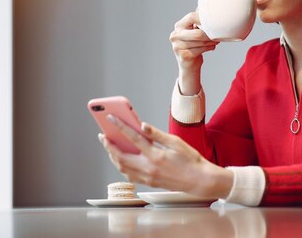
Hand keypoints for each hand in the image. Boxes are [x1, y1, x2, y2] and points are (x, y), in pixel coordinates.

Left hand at [99, 114, 232, 198]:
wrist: (199, 180)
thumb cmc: (190, 159)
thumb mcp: (175, 142)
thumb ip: (156, 134)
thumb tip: (142, 125)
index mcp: (155, 155)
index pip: (132, 138)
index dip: (120, 126)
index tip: (110, 118)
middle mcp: (149, 168)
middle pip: (121, 156)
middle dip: (109, 145)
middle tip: (102, 136)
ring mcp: (148, 177)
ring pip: (122, 168)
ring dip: (113, 157)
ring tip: (109, 147)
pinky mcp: (149, 183)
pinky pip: (129, 176)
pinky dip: (122, 167)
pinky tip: (122, 160)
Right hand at [169, 11, 218, 71]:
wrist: (189, 65)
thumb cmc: (195, 46)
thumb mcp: (194, 32)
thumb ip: (199, 22)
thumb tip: (211, 9)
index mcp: (178, 26)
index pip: (191, 17)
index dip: (203, 19)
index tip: (214, 22)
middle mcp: (175, 35)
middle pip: (197, 32)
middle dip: (209, 34)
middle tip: (217, 35)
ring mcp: (177, 46)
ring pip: (201, 42)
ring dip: (211, 41)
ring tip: (215, 41)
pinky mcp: (183, 56)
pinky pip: (201, 49)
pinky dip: (209, 47)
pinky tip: (212, 47)